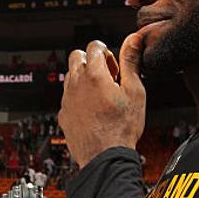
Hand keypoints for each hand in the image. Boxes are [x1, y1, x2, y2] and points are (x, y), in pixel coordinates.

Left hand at [58, 36, 145, 168]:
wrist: (105, 157)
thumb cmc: (122, 128)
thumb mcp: (135, 91)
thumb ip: (131, 62)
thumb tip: (134, 39)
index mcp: (94, 74)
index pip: (94, 46)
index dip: (107, 54)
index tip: (115, 69)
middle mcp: (76, 84)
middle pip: (77, 56)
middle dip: (92, 61)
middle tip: (107, 78)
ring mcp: (67, 99)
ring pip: (70, 76)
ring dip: (84, 79)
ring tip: (101, 95)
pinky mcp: (63, 114)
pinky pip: (67, 97)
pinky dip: (78, 98)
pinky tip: (93, 111)